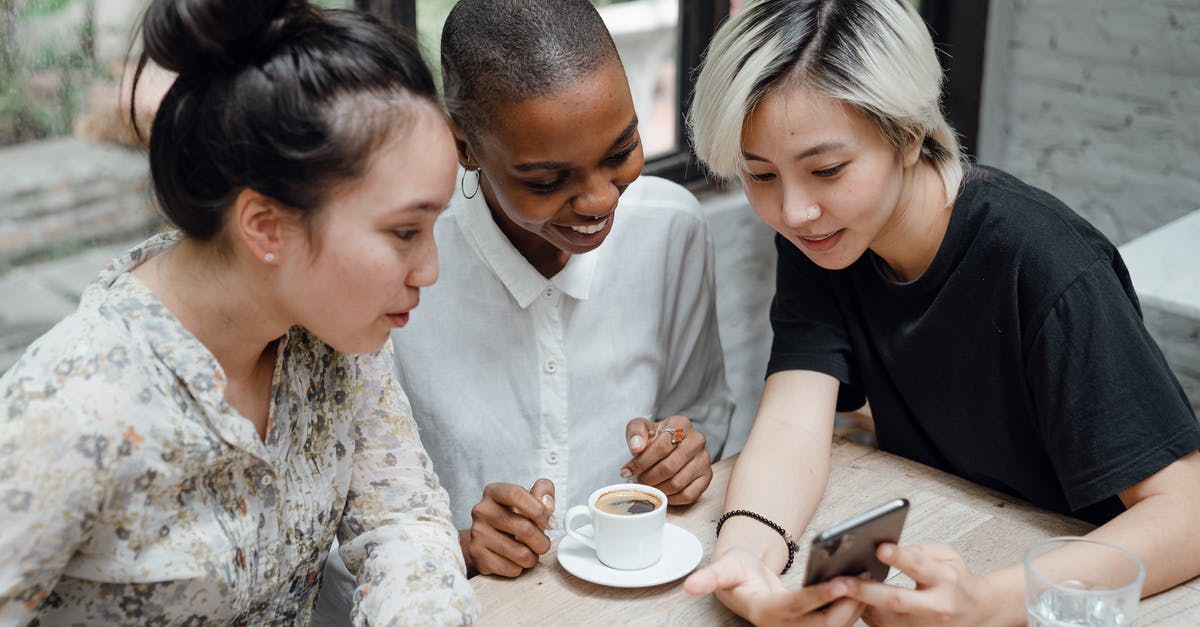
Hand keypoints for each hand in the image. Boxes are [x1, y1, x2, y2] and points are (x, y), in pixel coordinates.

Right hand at [462, 479, 555, 577]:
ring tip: (529, 552)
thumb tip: (548, 505)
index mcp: (493, 492)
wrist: (485, 539)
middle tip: (543, 543)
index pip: (516, 494)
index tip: (549, 522)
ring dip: (533, 557)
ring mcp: (477, 534)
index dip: (539, 509)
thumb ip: (543, 492)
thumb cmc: (512, 516)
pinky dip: (519, 568)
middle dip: (542, 541)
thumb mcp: (528, 499)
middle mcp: (481, 511)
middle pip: (524, 528)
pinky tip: (514, 560)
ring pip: (521, 553)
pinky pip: (511, 568)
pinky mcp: (477, 556)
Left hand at [620, 415, 711, 504]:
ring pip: (678, 483)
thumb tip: (637, 447)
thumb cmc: (654, 438)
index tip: (628, 471)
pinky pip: (688, 495)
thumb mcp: (640, 428)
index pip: (661, 447)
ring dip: (658, 489)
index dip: (642, 462)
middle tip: (639, 480)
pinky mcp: (707, 476)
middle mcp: (697, 440)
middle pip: (669, 467)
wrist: (670, 445)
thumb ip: (635, 433)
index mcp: (681, 424)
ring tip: (649, 486)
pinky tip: (662, 493)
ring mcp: (704, 459)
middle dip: (649, 478)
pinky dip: (672, 498)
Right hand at [684, 548, 863, 625]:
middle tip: (866, 581)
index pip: (797, 607)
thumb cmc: (737, 572)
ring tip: (871, 581)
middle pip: (823, 624)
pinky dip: (853, 607)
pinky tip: (866, 587)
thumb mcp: (723, 569)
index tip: (842, 582)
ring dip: (855, 607)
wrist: (744, 584)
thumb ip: (709, 578)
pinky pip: (837, 622)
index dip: (820, 596)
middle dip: (847, 605)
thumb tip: (689, 586)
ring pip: (834, 626)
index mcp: (763, 614)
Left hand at [842, 543, 995, 625]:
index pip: (920, 566)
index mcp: (946, 580)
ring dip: (858, 604)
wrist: (978, 611)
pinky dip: (864, 613)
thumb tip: (884, 549)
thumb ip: (918, 550)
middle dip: (865, 591)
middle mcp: (936, 607)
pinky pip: (882, 626)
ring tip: (836, 589)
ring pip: (883, 618)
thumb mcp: (946, 555)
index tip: (879, 548)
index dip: (900, 557)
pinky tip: (849, 600)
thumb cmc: (956, 579)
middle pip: (896, 600)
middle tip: (840, 581)